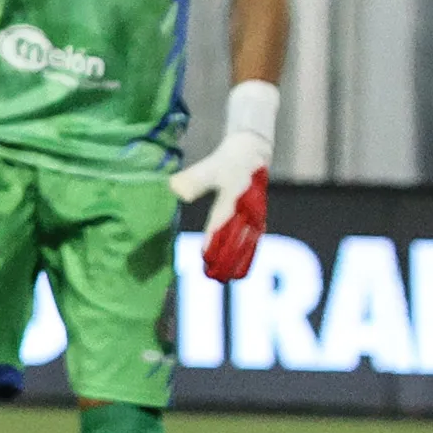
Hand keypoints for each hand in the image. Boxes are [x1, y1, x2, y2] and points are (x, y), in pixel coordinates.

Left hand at [172, 140, 270, 280]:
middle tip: (212, 277)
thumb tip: (174, 189)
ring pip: (246, 244)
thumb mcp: (210, 167)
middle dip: (224, 259)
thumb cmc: (227, 161)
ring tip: (224, 280)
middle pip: (234, 239)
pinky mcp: (259, 219)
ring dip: (236, 262)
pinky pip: (255, 242)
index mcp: (232, 198)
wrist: (251, 152)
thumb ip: (193, 179)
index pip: (221, 224)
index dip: (214, 242)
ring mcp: (255, 215)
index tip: (205, 258)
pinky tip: (241, 272)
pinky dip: (249, 257)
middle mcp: (246, 210)